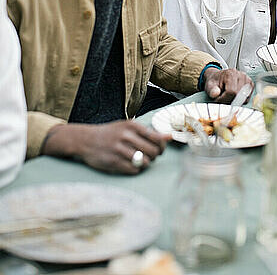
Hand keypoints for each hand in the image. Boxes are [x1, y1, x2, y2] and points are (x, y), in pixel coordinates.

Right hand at [42, 121, 169, 174]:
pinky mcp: (114, 163)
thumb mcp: (128, 127)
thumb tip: (169, 137)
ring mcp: (119, 150)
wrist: (86, 140)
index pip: (156, 138)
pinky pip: (134, 170)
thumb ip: (149, 132)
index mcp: (132, 126)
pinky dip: (136, 169)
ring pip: (145, 162)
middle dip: (155, 156)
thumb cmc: (111, 133)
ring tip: (140, 160)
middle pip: (153, 151)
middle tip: (150, 155)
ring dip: (146, 163)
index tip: (159, 148)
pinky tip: (131, 164)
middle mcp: (126, 137)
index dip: (162, 146)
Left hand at [203, 67, 253, 102]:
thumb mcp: (210, 85)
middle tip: (223, 99)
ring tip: (228, 96)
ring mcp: (247, 80)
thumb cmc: (215, 81)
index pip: (231, 91)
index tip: (219, 100)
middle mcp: (241, 75)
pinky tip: (234, 96)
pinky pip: (247, 98)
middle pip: (238, 95)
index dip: (224, 99)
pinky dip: (240, 100)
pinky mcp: (250, 85)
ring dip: (235, 101)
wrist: (219, 78)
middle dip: (229, 100)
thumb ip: (212, 90)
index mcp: (231, 73)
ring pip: (244, 98)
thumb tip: (216, 93)